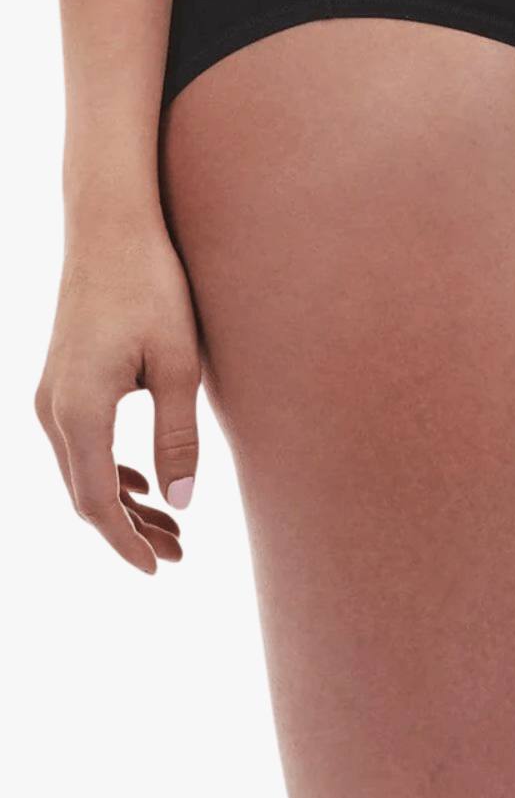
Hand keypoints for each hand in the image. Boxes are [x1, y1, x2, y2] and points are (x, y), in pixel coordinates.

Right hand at [34, 222, 201, 572]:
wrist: (110, 228)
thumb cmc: (152, 287)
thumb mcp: (178, 364)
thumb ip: (177, 435)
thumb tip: (181, 502)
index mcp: (80, 410)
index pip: (96, 502)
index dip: (125, 543)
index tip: (156, 569)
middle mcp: (52, 409)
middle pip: (85, 494)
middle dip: (129, 531)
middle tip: (177, 555)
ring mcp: (50, 395)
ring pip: (81, 471)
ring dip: (122, 503)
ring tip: (170, 529)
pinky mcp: (60, 381)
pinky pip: (78, 445)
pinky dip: (109, 472)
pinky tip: (144, 483)